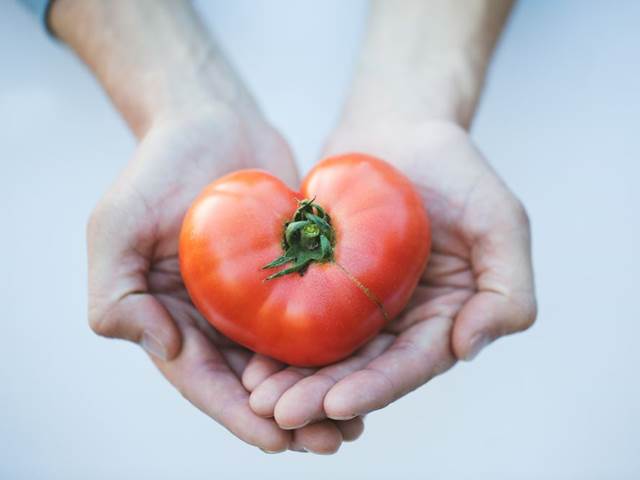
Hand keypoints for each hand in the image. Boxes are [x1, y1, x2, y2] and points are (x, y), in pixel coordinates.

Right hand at [87, 108, 363, 452]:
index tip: (278, 441)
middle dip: (292, 418)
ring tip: (359, 417)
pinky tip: (369, 361)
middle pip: (256, 384)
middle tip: (334, 439)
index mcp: (174, 320)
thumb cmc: (157, 169)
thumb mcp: (117, 227)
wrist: (211, 121)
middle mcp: (218, 320)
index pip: (206, 383)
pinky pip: (316, 316)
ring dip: (322, 392)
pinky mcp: (292, 274)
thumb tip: (164, 349)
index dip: (240, 416)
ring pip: (291, 361)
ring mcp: (257, 299)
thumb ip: (117, 294)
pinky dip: (338, 345)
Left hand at [243, 120, 536, 428]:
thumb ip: (507, 289)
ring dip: (293, 380)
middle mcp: (400, 320)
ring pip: (326, 353)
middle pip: (361, 369)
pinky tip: (249, 357)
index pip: (411, 364)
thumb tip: (469, 348)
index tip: (335, 405)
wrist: (398, 127)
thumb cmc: (455, 168)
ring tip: (256, 396)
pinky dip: (278, 341)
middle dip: (321, 397)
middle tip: (278, 415)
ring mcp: (359, 303)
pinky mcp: (325, 282)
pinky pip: (300, 316)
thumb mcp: (500, 220)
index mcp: (444, 316)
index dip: (376, 388)